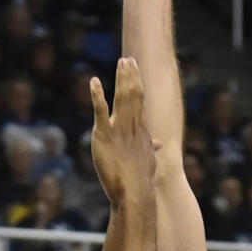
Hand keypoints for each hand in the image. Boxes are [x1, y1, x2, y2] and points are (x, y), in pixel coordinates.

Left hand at [90, 57, 158, 206]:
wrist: (134, 191)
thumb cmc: (140, 179)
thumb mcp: (147, 160)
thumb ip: (150, 148)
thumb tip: (157, 144)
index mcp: (139, 130)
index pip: (139, 101)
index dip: (136, 83)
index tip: (134, 69)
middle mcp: (131, 126)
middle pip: (133, 94)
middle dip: (130, 76)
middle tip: (128, 59)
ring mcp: (118, 129)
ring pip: (122, 98)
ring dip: (121, 79)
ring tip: (121, 62)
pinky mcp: (104, 135)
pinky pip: (101, 111)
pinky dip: (98, 95)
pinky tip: (94, 81)